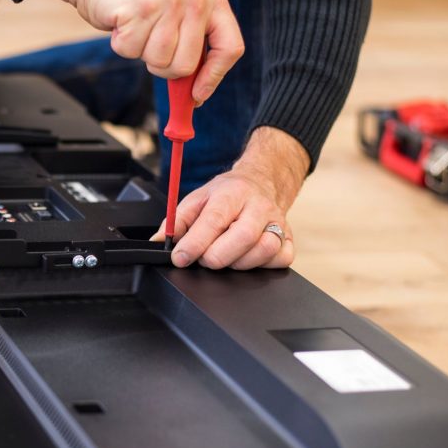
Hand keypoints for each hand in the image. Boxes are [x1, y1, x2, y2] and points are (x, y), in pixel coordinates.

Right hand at [26, 0, 243, 103]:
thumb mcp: (179, 17)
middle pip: (187, 65)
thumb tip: (196, 96)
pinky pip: (132, 51)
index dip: (214, 77)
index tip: (198, 95)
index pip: (230, 47)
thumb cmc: (142, 3)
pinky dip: (122, 45)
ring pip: (159, 62)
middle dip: (165, 68)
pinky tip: (123, 24)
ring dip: (141, 54)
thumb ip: (193, 47)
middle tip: (152, 46)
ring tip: (138, 29)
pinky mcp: (139, 8)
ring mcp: (167, 1)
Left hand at [151, 127, 310, 269]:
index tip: (180, 257)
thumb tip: (158, 242)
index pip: (214, 219)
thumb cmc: (226, 195)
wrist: (260, 183)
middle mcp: (258, 206)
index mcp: (232, 193)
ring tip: (225, 256)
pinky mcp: (289, 238)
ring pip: (264, 250)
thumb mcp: (197, 199)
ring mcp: (277, 222)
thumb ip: (176, 221)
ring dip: (239, 262)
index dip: (195, 243)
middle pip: (243, 237)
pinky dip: (263, 265)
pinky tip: (248, 258)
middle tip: (204, 259)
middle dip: (217, 256)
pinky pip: (281, 259)